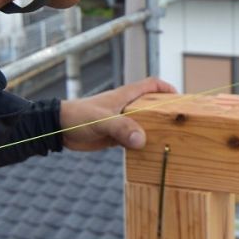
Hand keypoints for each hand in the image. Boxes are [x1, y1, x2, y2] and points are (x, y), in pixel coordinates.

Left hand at [59, 77, 175, 151]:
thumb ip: (121, 128)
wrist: (58, 128)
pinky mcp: (115, 135)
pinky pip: (134, 137)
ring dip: (155, 130)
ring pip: (144, 123)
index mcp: (126, 96)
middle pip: (152, 105)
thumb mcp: (101, 121)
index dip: (167, 89)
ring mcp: (121, 121)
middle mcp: (126, 107)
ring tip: (170, 142)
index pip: (152, 85)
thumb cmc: (78, 116)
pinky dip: (142, 143)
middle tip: (179, 125)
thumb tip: (142, 140)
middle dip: (165, 112)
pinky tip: (149, 153)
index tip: (180, 100)